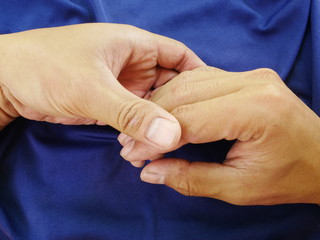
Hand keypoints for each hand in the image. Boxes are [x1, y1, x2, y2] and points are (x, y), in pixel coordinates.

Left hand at [0, 23, 203, 150]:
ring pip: (154, 103)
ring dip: (161, 122)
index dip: (200, 74)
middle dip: (181, 106)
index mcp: (135, 45)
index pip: (180, 56)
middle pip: (171, 83)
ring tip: (170, 144)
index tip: (215, 100)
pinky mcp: (111, 103)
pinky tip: (149, 145)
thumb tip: (171, 135)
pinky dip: (144, 129)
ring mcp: (122, 85)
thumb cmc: (47, 69)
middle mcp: (133, 63)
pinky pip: (137, 115)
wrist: (7, 83)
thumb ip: (132, 112)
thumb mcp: (93, 90)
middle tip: (193, 132)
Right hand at [124, 66, 319, 204]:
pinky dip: (179, 96)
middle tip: (132, 144)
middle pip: (184, 94)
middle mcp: (253, 83)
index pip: (188, 119)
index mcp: (256, 110)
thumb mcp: (239, 188)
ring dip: (162, 106)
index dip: (155, 139)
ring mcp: (251, 75)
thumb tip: (150, 171)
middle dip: (153, 120)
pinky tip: (166, 113)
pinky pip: (202, 80)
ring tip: (145, 131)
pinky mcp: (247, 76)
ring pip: (189, 82)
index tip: (133, 155)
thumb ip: (191, 178)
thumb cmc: (288, 178)